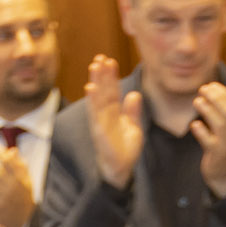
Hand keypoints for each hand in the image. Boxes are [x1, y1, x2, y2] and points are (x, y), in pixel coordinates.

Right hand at [84, 56, 142, 189]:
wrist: (121, 169)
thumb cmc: (125, 150)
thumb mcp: (134, 128)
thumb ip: (133, 111)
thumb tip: (134, 94)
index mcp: (115, 112)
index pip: (113, 90)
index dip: (111, 76)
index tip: (110, 61)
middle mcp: (106, 114)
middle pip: (104, 90)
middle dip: (102, 74)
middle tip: (100, 57)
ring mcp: (101, 121)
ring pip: (98, 98)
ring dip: (96, 81)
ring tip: (94, 66)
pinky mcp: (98, 130)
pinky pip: (95, 112)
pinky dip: (92, 100)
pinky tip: (90, 87)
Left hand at [189, 80, 225, 194]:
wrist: (223, 174)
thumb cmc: (220, 146)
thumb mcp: (222, 128)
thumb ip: (218, 111)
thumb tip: (208, 88)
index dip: (223, 93)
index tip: (210, 85)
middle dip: (216, 98)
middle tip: (202, 89)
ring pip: (221, 125)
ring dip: (208, 111)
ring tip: (197, 101)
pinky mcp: (217, 154)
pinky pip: (210, 142)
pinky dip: (201, 132)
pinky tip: (194, 125)